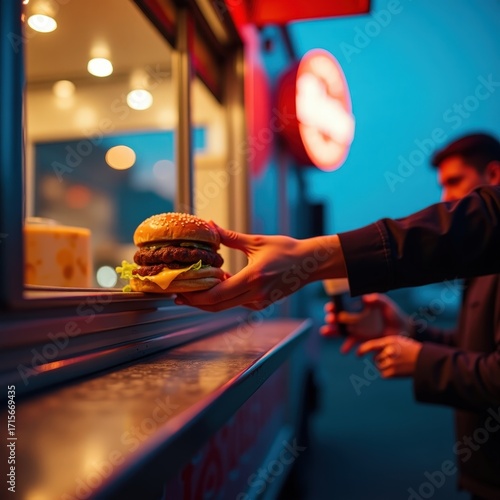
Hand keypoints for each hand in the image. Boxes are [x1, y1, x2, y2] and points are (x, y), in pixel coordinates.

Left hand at [175, 224, 345, 311]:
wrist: (310, 263)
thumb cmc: (286, 250)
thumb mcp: (257, 241)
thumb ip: (230, 237)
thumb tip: (210, 225)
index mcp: (253, 278)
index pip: (217, 295)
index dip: (195, 296)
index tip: (180, 291)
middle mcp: (255, 294)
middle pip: (217, 306)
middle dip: (196, 302)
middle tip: (178, 294)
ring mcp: (260, 301)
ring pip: (226, 306)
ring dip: (208, 300)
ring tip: (192, 289)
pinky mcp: (262, 303)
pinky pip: (237, 303)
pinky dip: (224, 297)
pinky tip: (217, 285)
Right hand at [320, 293, 409, 352]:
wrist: (403, 331)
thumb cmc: (394, 315)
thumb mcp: (386, 305)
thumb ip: (377, 299)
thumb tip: (365, 298)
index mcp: (359, 308)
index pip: (343, 305)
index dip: (334, 306)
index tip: (330, 307)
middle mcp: (355, 318)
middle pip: (338, 318)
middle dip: (331, 318)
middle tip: (330, 319)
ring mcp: (357, 329)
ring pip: (340, 330)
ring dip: (332, 331)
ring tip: (325, 332)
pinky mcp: (361, 340)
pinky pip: (350, 343)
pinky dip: (346, 346)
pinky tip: (344, 350)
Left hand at [356, 335, 422, 376]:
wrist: (426, 361)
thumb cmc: (411, 350)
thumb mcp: (399, 341)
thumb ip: (384, 344)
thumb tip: (370, 352)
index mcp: (390, 342)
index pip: (371, 345)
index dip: (362, 349)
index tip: (357, 354)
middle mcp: (389, 351)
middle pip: (376, 358)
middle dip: (381, 360)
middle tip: (394, 360)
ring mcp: (391, 362)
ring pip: (379, 366)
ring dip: (384, 367)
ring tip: (397, 364)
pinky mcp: (393, 372)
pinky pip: (383, 374)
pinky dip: (388, 374)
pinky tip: (398, 370)